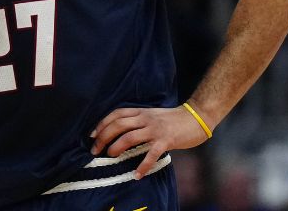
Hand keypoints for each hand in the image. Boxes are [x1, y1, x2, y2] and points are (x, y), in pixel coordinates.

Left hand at [90, 105, 211, 178]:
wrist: (195, 118)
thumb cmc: (172, 119)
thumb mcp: (151, 114)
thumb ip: (138, 120)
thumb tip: (120, 133)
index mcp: (141, 112)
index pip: (116, 114)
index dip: (102, 124)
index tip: (92, 135)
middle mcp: (145, 118)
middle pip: (118, 125)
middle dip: (103, 137)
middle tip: (95, 150)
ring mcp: (155, 129)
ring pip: (129, 137)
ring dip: (116, 147)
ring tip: (111, 156)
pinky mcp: (166, 140)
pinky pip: (151, 154)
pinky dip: (142, 166)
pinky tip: (137, 175)